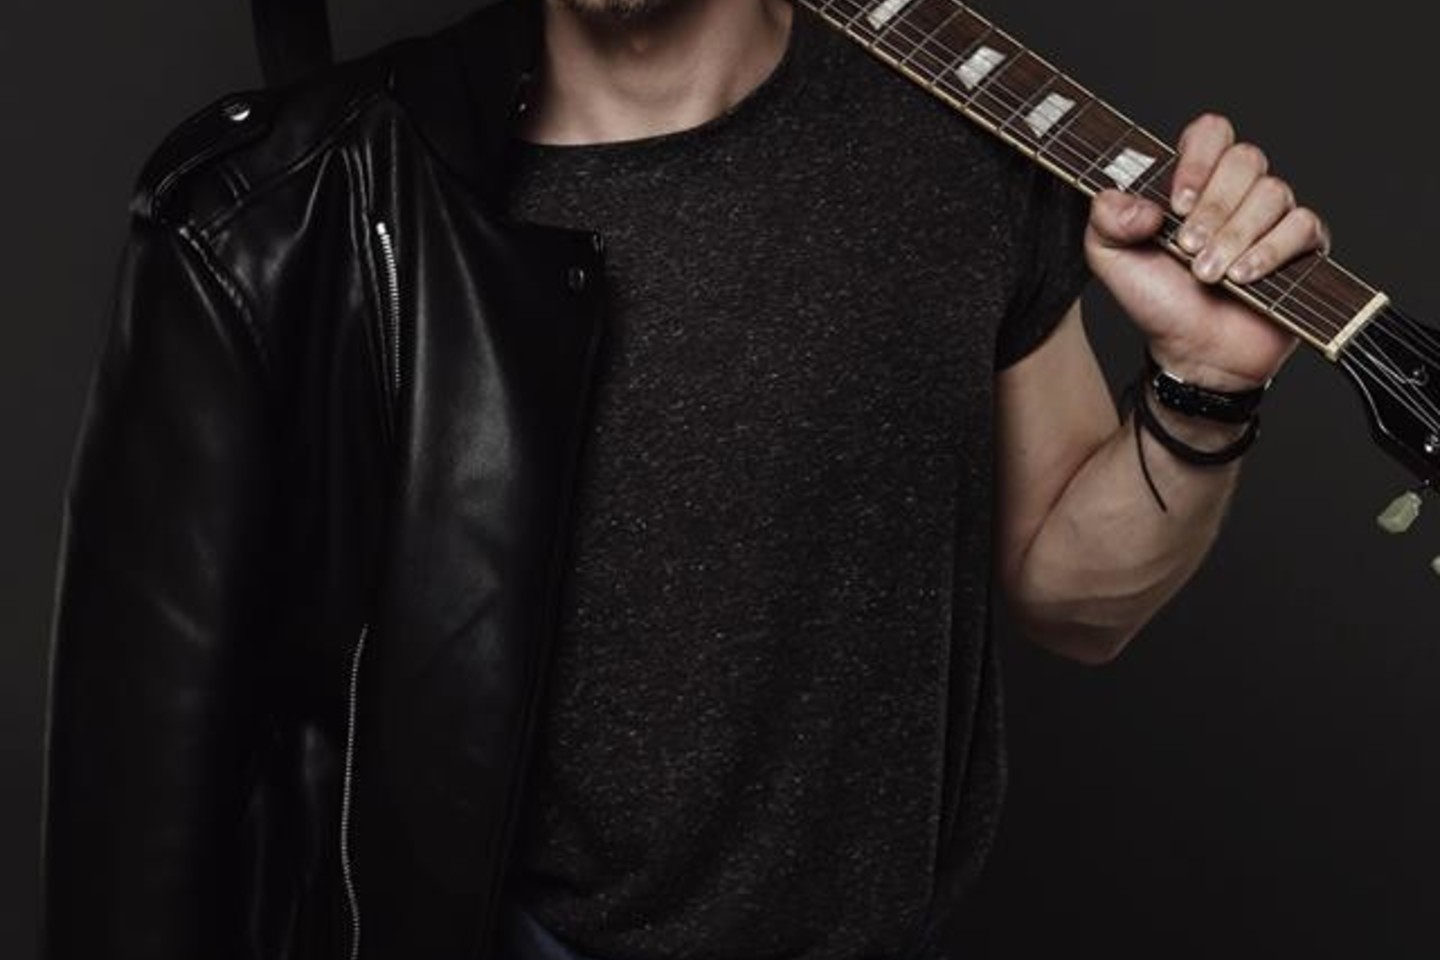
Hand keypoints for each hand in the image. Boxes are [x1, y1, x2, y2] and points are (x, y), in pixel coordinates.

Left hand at [1084, 113, 1329, 389]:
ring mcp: (1274, 215)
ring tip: (1207, 273)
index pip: (1211, 132)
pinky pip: (1302, 225)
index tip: (1177, 204)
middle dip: (1214, 207)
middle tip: (1187, 247)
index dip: (1198, 160)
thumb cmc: (1157, 300)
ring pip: (1274, 192)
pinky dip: (1269, 251)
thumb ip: (1106, 219)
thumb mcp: (1110, 257)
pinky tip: (1242, 277)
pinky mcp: (1304, 245)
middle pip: (1246, 158)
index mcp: (1196, 181)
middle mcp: (1238, 190)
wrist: (1193, 351)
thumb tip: (1131, 202)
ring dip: (1234, 236)